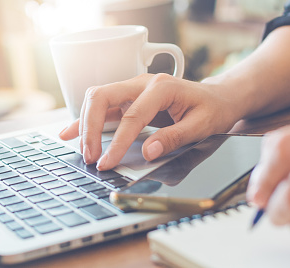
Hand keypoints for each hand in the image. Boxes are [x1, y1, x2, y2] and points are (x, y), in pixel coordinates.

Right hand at [58, 73, 242, 170]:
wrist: (219, 97)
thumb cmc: (212, 110)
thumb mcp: (201, 126)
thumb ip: (174, 137)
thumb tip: (149, 151)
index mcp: (161, 87)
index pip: (131, 116)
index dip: (117, 142)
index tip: (108, 163)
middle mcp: (142, 83)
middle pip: (102, 97)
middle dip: (91, 128)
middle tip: (91, 157)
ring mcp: (133, 89)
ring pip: (97, 99)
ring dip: (85, 124)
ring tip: (83, 151)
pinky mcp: (128, 99)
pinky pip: (102, 106)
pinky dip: (85, 119)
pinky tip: (70, 132)